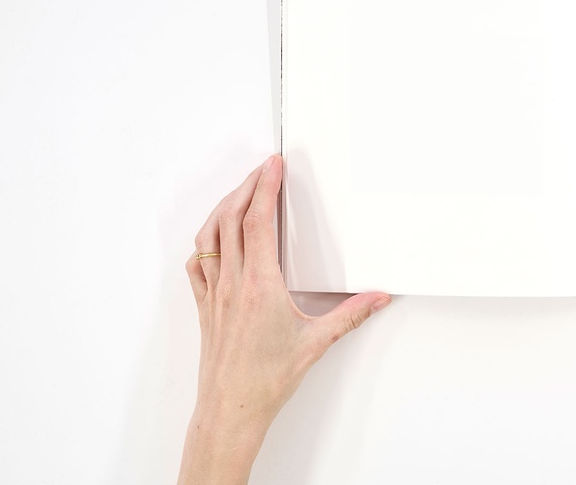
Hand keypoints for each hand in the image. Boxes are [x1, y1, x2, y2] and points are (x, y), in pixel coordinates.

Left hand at [179, 155, 390, 484]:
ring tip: (239, 192)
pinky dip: (205, 242)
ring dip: (223, 208)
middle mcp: (233, 283)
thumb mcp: (317, 343)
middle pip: (231, 219)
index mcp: (260, 285)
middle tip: (262, 169)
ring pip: (210, 237)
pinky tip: (213, 240)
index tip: (273, 167)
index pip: (258, 222)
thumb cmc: (267, 380)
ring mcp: (215, 294)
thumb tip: (377, 296)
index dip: (264, 188)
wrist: (231, 410)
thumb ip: (351, 314)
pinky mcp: (206, 307)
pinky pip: (198, 265)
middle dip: (246, 187)